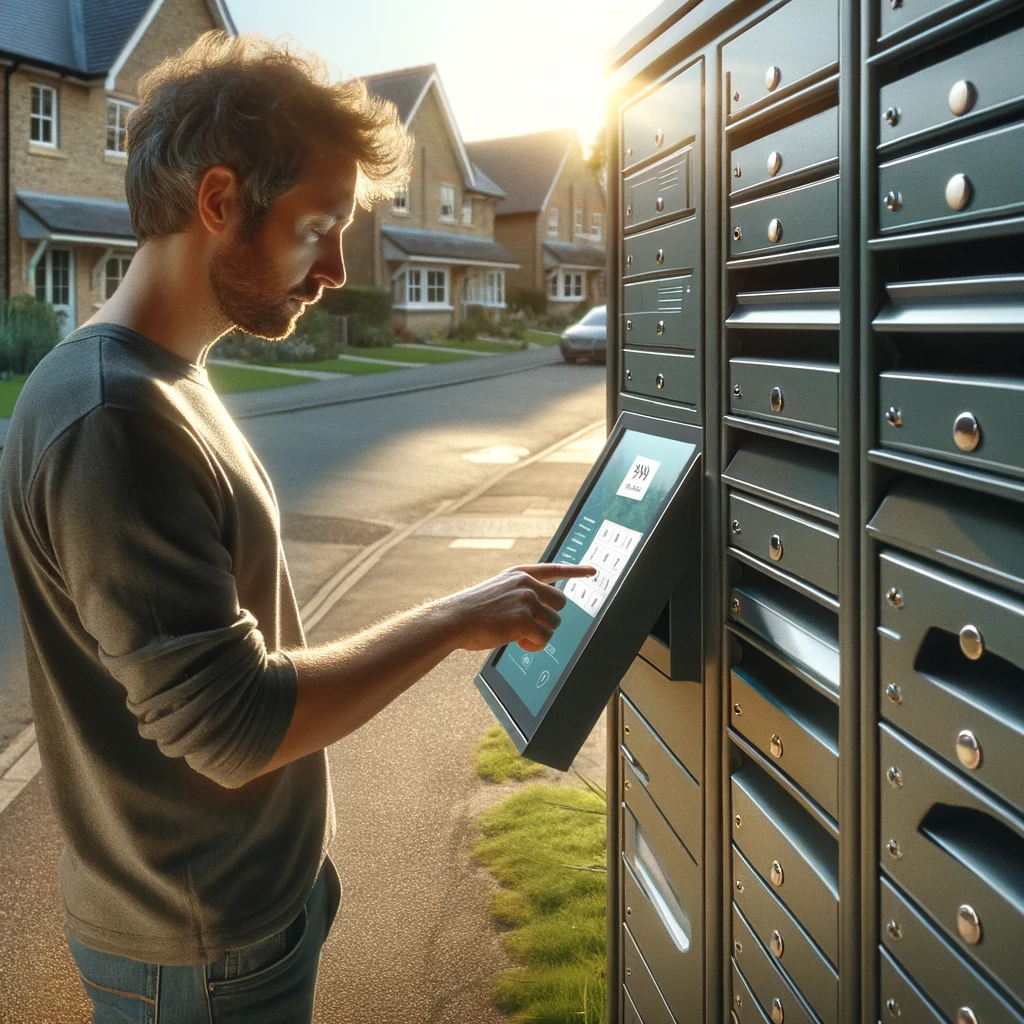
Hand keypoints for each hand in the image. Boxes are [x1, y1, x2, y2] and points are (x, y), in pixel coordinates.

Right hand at [447, 563, 597, 652]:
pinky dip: (534, 645)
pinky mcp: (524, 620)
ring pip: (553, 623)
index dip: (575, 571)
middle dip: (548, 618)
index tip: (593, 570)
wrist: (455, 619)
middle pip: (560, 603)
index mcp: (519, 574)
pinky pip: (544, 638)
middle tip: (529, 627)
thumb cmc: (473, 611)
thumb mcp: (498, 590)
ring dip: (539, 634)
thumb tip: (543, 609)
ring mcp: (526, 600)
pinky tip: (517, 642)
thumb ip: (520, 592)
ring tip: (517, 635)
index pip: (553, 570)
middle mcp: (526, 583)